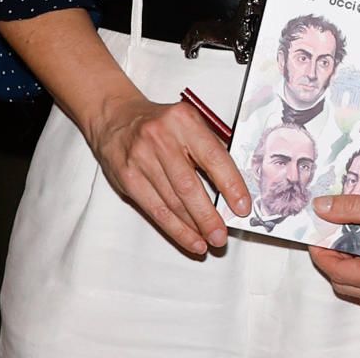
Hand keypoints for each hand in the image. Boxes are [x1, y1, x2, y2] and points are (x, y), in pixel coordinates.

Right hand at [82, 92, 249, 255]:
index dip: (231, 185)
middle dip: (208, 216)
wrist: (117, 118)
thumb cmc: (162, 124)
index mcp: (185, 121)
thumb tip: (234, 186)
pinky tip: (188, 237)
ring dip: (192, 227)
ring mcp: (141, 159)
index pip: (213, 157)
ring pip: (171, 202)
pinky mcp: (128, 178)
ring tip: (208, 241)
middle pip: (189, 186)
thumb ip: (211, 149)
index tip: (242, 206)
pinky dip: (174, 228)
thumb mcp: (190, 123)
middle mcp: (162, 139)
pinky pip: (154, 209)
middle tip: (221, 235)